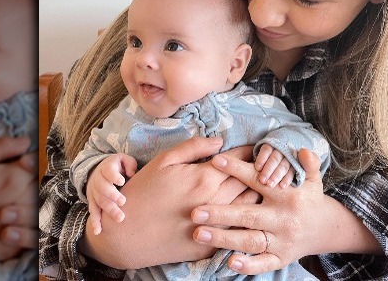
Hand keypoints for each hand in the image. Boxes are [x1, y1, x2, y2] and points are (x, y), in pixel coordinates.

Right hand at [0, 137, 35, 268]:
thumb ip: (2, 148)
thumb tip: (28, 141)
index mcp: (14, 178)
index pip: (42, 166)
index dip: (37, 164)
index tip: (27, 165)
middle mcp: (22, 201)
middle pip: (45, 188)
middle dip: (38, 184)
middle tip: (23, 185)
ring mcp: (19, 226)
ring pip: (43, 211)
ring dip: (37, 205)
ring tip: (20, 202)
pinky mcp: (14, 247)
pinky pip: (33, 234)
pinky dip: (29, 227)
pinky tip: (17, 221)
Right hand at [80, 137, 253, 269]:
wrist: (126, 235)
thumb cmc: (142, 192)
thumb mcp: (164, 161)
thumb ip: (194, 147)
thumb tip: (220, 142)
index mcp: (204, 178)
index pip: (238, 160)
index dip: (248, 151)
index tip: (255, 148)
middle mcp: (216, 202)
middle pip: (249, 182)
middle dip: (256, 171)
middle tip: (262, 165)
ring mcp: (215, 226)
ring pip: (249, 206)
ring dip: (255, 194)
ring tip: (259, 185)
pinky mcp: (212, 245)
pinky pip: (238, 229)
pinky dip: (245, 217)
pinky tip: (245, 210)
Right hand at [87, 154, 137, 232]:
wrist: (98, 170)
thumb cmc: (117, 166)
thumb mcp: (124, 160)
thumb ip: (129, 164)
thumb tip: (131, 174)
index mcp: (106, 168)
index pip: (108, 172)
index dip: (114, 176)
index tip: (121, 181)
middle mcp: (98, 180)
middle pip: (103, 188)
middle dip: (112, 196)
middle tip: (123, 202)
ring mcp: (94, 192)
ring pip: (100, 201)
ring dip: (108, 210)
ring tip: (120, 218)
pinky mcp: (92, 201)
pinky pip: (93, 211)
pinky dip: (95, 221)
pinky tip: (98, 231)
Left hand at [191, 149, 333, 274]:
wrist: (325, 229)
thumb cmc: (309, 199)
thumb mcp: (313, 179)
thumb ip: (307, 164)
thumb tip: (303, 151)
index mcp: (287, 196)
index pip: (257, 182)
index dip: (237, 170)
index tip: (215, 161)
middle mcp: (283, 219)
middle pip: (249, 216)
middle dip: (221, 214)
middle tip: (195, 212)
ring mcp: (282, 241)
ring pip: (250, 241)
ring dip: (224, 238)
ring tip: (199, 233)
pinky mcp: (281, 258)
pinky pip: (263, 264)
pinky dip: (248, 265)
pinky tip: (229, 262)